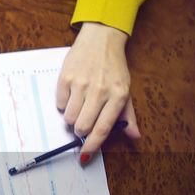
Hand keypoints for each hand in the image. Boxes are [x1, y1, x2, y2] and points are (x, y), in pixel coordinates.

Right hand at [57, 22, 140, 160]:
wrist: (101, 39)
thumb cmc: (114, 67)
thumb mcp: (125, 90)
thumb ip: (128, 115)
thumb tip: (135, 136)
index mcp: (118, 96)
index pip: (103, 128)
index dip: (93, 145)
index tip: (85, 155)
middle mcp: (100, 90)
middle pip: (82, 126)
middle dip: (80, 130)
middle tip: (84, 122)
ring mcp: (81, 84)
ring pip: (68, 117)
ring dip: (72, 117)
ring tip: (79, 104)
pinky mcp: (65, 78)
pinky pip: (59, 104)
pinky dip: (64, 103)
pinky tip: (73, 92)